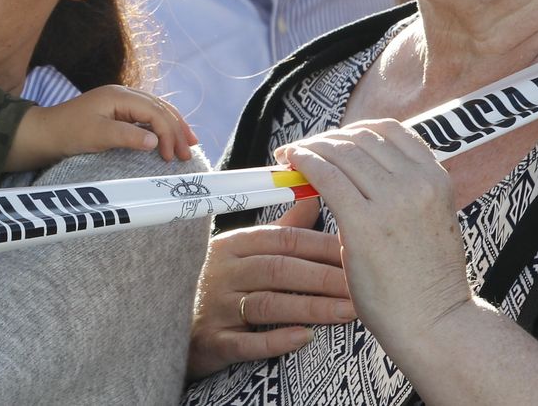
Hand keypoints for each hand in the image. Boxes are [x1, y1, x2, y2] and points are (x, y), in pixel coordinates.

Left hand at [8, 84, 195, 170]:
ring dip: (172, 127)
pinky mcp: (117, 113)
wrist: (44, 133)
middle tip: (188, 153)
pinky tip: (168, 137)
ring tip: (188, 143)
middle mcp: (122, 95)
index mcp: (119, 95)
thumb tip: (155, 142)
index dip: (168, 133)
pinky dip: (160, 127)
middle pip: (159, 108)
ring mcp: (120, 103)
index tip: (172, 156)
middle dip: (177, 129)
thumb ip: (126, 136)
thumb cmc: (67, 132)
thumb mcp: (97, 135)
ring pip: (155, 111)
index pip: (154, 111)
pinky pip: (146, 117)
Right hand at [185, 197, 354, 378]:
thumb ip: (282, 228)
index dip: (323, 246)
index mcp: (234, 245)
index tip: (360, 252)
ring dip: (311, 308)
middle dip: (325, 278)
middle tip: (365, 287)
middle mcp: (223, 272)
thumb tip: (314, 195)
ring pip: (267, 304)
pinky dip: (276, 340)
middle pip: (279, 269)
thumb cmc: (221, 283)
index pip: (283, 239)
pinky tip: (306, 339)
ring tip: (350, 313)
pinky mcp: (213, 341)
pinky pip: (246, 342)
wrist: (172, 322)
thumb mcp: (245, 251)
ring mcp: (217, 307)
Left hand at [276, 120, 471, 355]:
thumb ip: (402, 190)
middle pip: (358, 138)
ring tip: (290, 157)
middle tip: (302, 150)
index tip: (333, 140)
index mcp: (436, 179)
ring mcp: (393, 202)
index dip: (352, 130)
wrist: (437, 324)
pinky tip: (290, 165)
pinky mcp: (365, 223)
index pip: (388, 130)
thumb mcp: (429, 219)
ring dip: (308, 148)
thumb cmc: (426, 279)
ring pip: (339, 152)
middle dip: (325, 140)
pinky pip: (325, 175)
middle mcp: (418, 183)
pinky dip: (302, 162)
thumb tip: (356, 165)